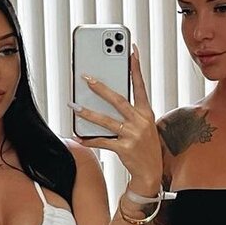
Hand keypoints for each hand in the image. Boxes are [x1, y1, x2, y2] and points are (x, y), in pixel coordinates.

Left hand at [74, 46, 161, 189]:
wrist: (151, 173)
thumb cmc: (145, 146)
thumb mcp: (145, 126)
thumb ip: (131, 112)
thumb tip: (109, 97)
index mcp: (147, 113)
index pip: (141, 86)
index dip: (136, 68)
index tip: (131, 50)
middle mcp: (141, 122)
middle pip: (118, 100)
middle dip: (101, 88)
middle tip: (86, 78)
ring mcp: (133, 135)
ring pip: (106, 121)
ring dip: (88, 113)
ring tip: (74, 106)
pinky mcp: (124, 149)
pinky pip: (102, 141)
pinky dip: (88, 139)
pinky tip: (78, 137)